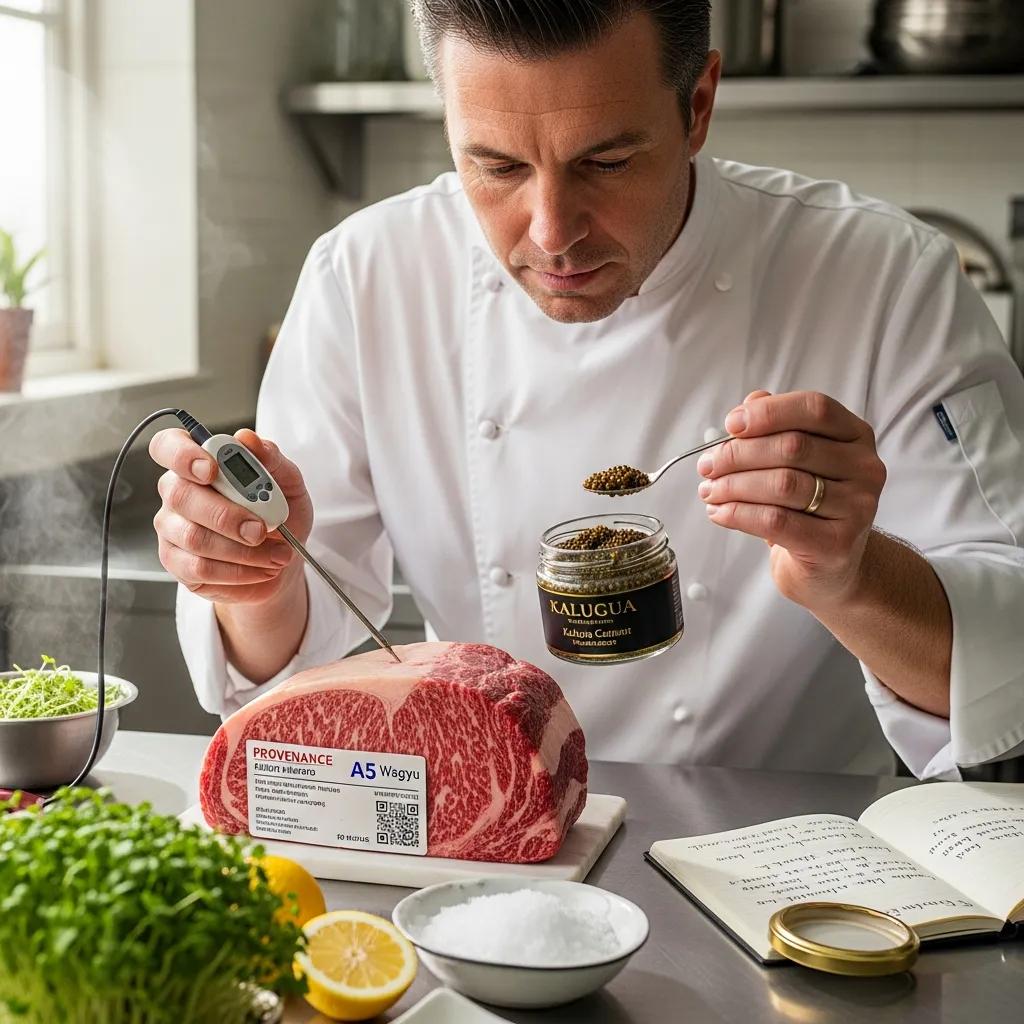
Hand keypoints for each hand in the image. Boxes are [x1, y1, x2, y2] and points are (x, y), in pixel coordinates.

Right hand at [149, 428, 313, 604]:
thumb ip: (270, 458)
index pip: (168, 446)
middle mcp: (177, 492)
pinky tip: (260, 568)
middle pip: (181, 495)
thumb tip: (248, 438)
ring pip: (193, 537)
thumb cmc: (279, 515)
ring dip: (242, 550)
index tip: (210, 470)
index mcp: (199, 463)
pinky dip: (238, 571)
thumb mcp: (288, 483)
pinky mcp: (177, 563)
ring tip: (276, 555)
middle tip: (261, 529)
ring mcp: (172, 529)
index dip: (182, 455)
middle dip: (226, 515)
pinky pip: (199, 568)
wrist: (282, 559)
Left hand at [697, 390, 886, 608]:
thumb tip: (748, 403)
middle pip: (793, 447)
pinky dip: (739, 513)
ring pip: (782, 484)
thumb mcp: (793, 463)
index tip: (731, 424)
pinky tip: (719, 512)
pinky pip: (776, 521)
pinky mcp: (837, 544)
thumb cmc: (807, 508)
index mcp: (855, 437)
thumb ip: (775, 428)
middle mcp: (865, 468)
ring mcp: (857, 507)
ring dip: (733, 486)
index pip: (815, 409)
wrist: (829, 568)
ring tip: (709, 491)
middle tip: (707, 466)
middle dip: (739, 454)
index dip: (769, 412)